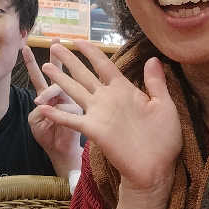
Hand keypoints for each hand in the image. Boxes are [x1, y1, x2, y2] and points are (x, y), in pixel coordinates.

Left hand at [23, 43, 81, 173]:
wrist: (59, 150)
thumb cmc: (47, 134)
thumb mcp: (35, 119)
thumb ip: (38, 108)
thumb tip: (43, 101)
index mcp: (48, 95)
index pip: (39, 76)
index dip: (31, 63)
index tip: (24, 48)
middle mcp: (61, 94)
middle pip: (57, 72)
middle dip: (55, 56)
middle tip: (55, 40)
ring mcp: (70, 101)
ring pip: (60, 89)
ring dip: (48, 93)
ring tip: (40, 100)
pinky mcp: (77, 112)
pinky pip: (65, 107)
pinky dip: (56, 113)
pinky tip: (49, 115)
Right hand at [38, 40, 181, 199]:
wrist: (156, 167)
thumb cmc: (164, 139)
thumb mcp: (164, 106)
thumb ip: (156, 83)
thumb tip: (152, 59)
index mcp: (124, 90)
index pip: (104, 65)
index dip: (91, 52)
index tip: (79, 41)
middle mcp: (108, 99)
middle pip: (84, 74)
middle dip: (69, 60)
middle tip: (55, 46)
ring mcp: (98, 114)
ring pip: (74, 91)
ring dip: (60, 79)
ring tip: (46, 66)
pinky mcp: (93, 130)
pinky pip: (71, 120)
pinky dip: (57, 114)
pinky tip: (43, 108)